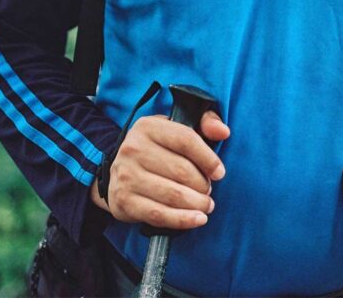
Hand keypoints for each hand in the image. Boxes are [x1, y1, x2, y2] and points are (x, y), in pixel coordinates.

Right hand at [89, 110, 229, 231]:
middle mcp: (134, 148)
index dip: (208, 158)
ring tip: (207, 205)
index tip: (219, 172)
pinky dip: (183, 220)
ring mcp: (127, 176)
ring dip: (197, 203)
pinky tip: (198, 219)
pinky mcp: (124, 201)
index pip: (186, 140)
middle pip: (182, 170)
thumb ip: (205, 123)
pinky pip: (159, 215)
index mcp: (148, 126)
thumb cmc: (158, 149)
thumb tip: (223, 132)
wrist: (119, 172)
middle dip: (202, 184)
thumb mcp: (177, 127)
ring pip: (173, 195)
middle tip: (208, 190)